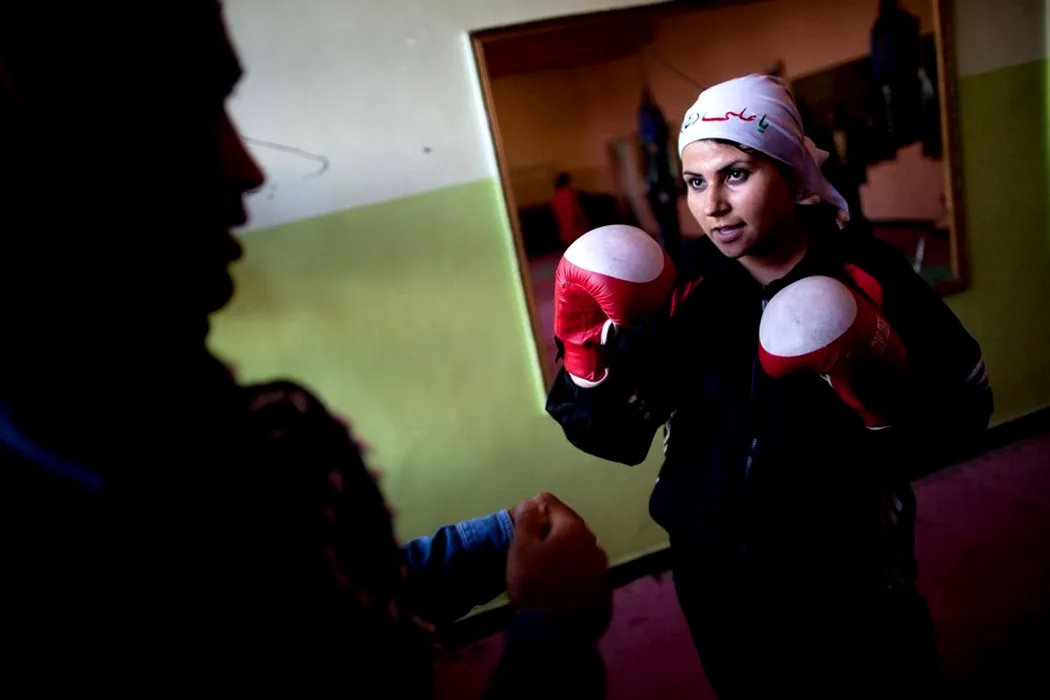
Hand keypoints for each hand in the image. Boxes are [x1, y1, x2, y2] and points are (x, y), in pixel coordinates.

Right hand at [507, 493, 611, 638]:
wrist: (556, 634)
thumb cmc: (534, 585)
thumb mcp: (521, 549)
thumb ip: (527, 521)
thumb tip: (532, 502)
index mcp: (573, 529)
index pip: (553, 506)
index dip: (536, 509)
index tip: (524, 518)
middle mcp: (594, 545)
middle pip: (570, 529)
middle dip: (552, 532)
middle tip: (533, 544)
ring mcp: (602, 570)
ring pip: (580, 553)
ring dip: (566, 555)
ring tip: (547, 567)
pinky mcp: (604, 593)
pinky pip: (586, 576)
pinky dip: (574, 576)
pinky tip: (562, 587)